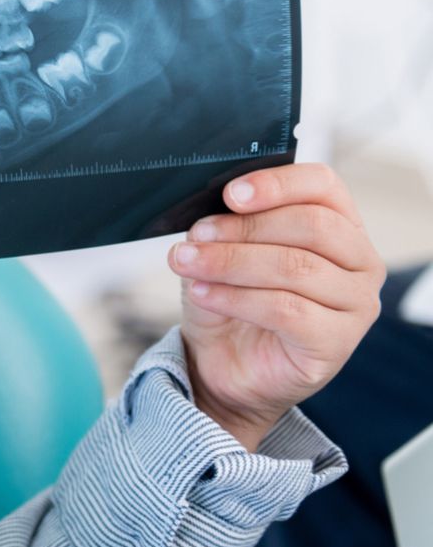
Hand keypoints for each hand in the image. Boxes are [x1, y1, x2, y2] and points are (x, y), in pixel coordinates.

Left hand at [168, 163, 383, 450]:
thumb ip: (227, 225)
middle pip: (311, 226)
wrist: (224, 363)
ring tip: (187, 263)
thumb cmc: (231, 298)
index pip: (324, 186)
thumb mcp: (223, 252)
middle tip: (197, 235)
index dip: (277, 183)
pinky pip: (287, 310)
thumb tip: (211, 214)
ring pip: (295, 267)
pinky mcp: (337, 342)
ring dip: (230, 262)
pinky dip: (236, 298)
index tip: (230, 194)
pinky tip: (202, 293)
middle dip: (244, 228)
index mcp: (340, 225)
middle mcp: (360, 262)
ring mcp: (356, 305)